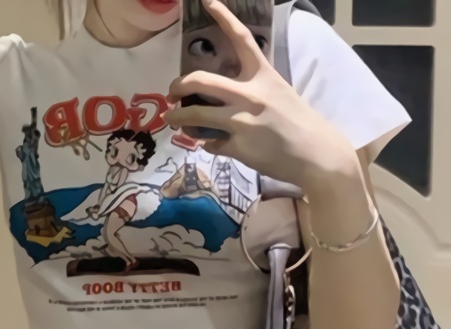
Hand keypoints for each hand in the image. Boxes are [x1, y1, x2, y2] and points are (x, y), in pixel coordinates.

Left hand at [164, 0, 354, 188]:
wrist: (315, 155)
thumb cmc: (298, 124)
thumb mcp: (278, 96)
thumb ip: (250, 92)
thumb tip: (221, 99)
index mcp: (263, 76)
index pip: (241, 39)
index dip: (222, 17)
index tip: (206, 1)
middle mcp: (250, 94)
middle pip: (201, 80)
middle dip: (179, 84)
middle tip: (172, 91)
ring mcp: (241, 121)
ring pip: (196, 115)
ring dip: (178, 118)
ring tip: (172, 121)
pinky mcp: (237, 147)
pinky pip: (211, 143)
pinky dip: (209, 144)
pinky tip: (216, 145)